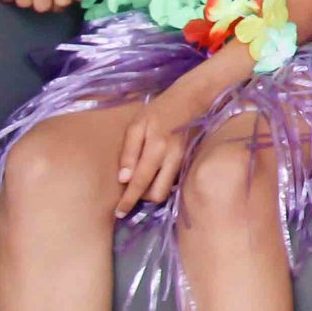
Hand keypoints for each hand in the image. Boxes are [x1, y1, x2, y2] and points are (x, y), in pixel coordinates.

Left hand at [115, 59, 232, 216]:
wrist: (193, 97)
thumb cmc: (160, 109)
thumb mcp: (137, 125)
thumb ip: (130, 152)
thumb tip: (123, 179)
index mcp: (156, 148)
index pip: (140, 182)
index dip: (128, 200)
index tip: (118, 213)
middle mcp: (172, 158)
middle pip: (157, 193)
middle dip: (143, 198)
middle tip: (131, 193)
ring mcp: (183, 160)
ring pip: (168, 189)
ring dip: (153, 191)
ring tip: (142, 183)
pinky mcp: (189, 160)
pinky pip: (175, 179)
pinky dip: (163, 182)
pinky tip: (156, 174)